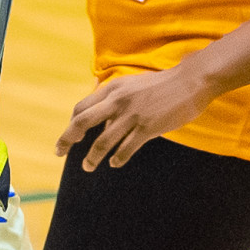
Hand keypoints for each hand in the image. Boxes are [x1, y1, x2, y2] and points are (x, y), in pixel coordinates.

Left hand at [55, 66, 217, 169]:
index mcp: (111, 88)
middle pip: (82, 122)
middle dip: (67, 139)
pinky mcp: (148, 127)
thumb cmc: (159, 85)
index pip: (81, 108)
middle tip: (59, 153)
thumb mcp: (130, 86)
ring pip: (102, 141)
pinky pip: (126, 148)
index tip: (68, 139)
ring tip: (87, 167)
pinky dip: (117, 158)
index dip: (70, 125)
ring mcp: (132, 114)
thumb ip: (114, 102)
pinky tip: (115, 163)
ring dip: (92, 157)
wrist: (190, 82)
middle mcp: (117, 100)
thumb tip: (102, 125)